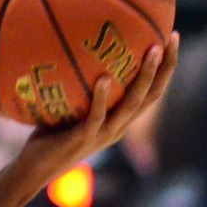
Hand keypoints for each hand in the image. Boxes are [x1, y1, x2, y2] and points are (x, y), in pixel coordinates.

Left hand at [15, 34, 180, 186]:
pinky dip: (102, 96)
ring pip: (133, 104)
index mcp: (120, 120)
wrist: (34, 168)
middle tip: (171, 38)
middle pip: (152, 95)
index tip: (172, 38)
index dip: (165, 68)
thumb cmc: (49, 134)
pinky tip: (104, 78)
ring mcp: (103, 134)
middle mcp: (119, 127)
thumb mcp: (70, 107)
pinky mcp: (84, 138)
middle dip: (165, 66)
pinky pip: (97, 116)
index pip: (152, 92)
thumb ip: (78, 86)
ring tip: (151, 50)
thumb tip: (73, 48)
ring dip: (145, 76)